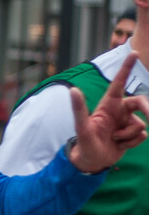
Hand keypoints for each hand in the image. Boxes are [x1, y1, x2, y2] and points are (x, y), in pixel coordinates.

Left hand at [69, 52, 148, 172]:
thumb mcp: (81, 127)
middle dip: (148, 109)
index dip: (126, 68)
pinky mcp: (132, 134)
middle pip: (140, 103)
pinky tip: (120, 145)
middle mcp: (119, 111)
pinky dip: (131, 143)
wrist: (92, 161)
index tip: (135, 53)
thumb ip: (79, 109)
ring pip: (140, 125)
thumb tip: (73, 90)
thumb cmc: (84, 143)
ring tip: (114, 139)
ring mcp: (126, 122)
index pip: (119, 83)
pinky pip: (142, 136)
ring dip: (128, 135)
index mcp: (108, 105)